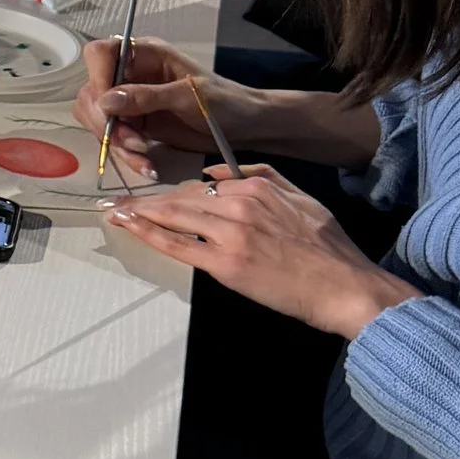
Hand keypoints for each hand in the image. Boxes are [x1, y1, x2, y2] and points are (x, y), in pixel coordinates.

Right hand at [74, 35, 217, 183]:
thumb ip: (146, 96)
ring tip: (143, 155)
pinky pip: (115, 139)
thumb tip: (106, 100)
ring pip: (98, 119)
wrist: (243, 127)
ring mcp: (130, 100)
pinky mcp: (135, 124)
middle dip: (106, 122)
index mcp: (144, 55)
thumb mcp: (187, 96)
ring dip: (116, 142)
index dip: (98, 78)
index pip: (101, 54)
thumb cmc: (224, 101)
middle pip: (92, 91)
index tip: (108, 108)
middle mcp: (131, 74)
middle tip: (132, 141)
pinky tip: (146, 164)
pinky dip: (126, 155)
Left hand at [104, 161, 416, 338]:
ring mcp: (229, 234)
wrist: (345, 286)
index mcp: (258, 187)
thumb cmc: (328, 248)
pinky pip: (176, 244)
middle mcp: (239, 204)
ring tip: (113, 209)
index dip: (175, 192)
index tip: (153, 195)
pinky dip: (146, 232)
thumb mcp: (302, 198)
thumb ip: (264, 176)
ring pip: (174, 215)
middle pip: (182, 198)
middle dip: (147, 199)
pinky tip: (126, 224)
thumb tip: (218, 172)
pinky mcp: (224, 264)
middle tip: (117, 199)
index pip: (203, 187)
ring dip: (138, 211)